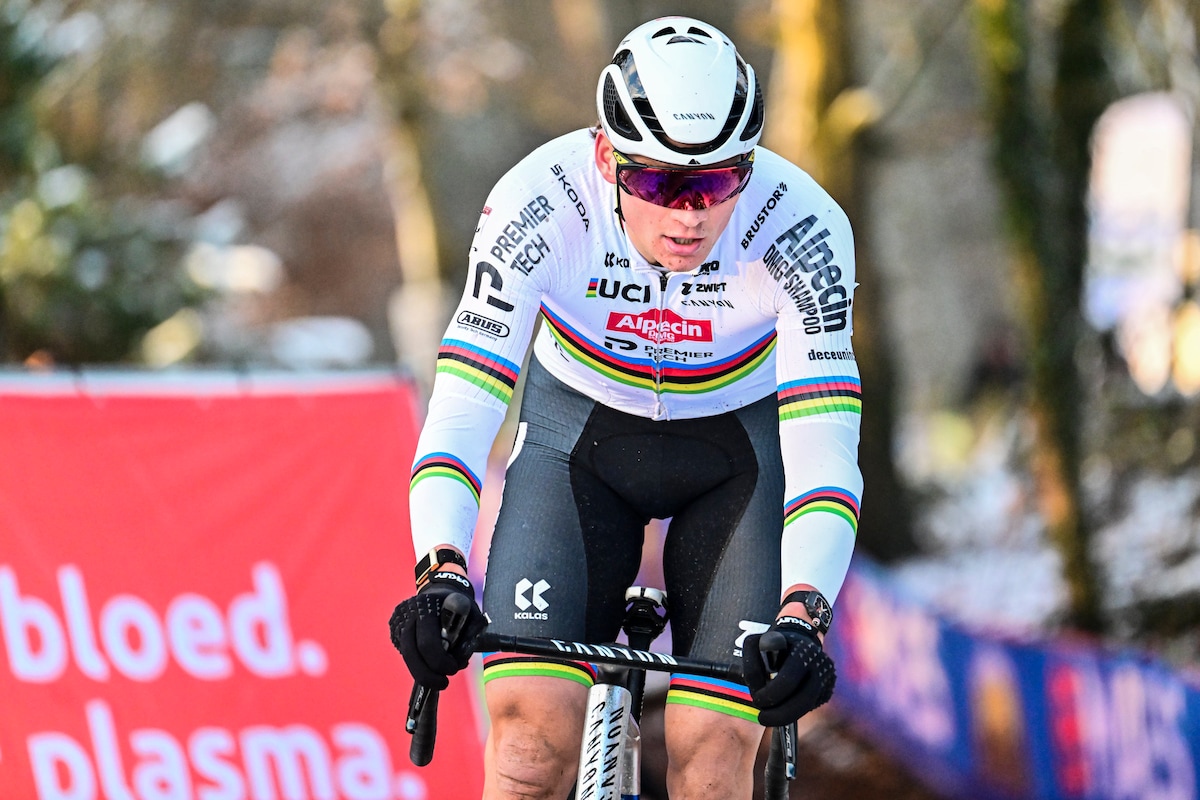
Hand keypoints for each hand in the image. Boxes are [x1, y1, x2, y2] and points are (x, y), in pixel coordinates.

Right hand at [389, 572, 485, 689]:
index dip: (440, 662)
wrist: (441, 590)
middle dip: (428, 674)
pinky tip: (429, 663)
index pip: (428, 643)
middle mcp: (409, 612)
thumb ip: (470, 637)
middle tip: (443, 682)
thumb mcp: (474, 615)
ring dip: (422, 671)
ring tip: (437, 678)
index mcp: (428, 606)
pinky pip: (405, 650)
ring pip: (406, 654)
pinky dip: (417, 661)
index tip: (453, 669)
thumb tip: (459, 660)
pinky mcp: (395, 628)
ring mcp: (399, 620)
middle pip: (411, 652)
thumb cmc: (460, 606)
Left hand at [742, 616, 835, 725]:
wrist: (801, 640)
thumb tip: (756, 687)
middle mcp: (820, 666)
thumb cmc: (774, 644)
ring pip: (808, 706)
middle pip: (804, 699)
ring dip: (786, 716)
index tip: (757, 701)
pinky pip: (810, 706)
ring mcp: (826, 679)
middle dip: (780, 713)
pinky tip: (783, 707)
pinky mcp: (827, 691)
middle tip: (762, 718)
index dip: (771, 695)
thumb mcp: (759, 644)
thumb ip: (752, 662)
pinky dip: (794, 711)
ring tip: (769, 717)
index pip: (788, 680)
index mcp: (803, 651)